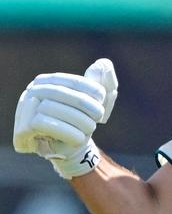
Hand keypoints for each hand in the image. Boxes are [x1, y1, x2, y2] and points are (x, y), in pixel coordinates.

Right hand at [14, 59, 117, 177]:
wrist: (66, 150)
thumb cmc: (79, 122)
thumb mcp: (96, 102)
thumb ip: (104, 83)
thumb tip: (103, 64)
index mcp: (48, 81)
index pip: (73, 81)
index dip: (92, 91)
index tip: (102, 103)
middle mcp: (34, 91)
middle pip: (64, 94)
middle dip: (88, 107)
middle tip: (99, 117)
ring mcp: (26, 107)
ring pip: (55, 109)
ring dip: (80, 122)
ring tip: (89, 130)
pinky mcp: (24, 126)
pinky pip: (47, 125)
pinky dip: (68, 132)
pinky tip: (79, 139)